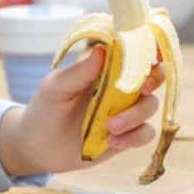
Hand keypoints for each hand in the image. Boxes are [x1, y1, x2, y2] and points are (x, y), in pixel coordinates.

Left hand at [0, 46, 161, 177]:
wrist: (38, 147)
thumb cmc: (45, 108)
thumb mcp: (56, 88)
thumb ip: (79, 72)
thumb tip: (101, 50)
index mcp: (105, 66)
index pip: (133, 50)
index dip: (149, 47)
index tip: (152, 52)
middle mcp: (120, 85)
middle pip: (154, 75)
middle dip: (154, 79)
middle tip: (142, 88)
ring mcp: (126, 109)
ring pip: (151, 105)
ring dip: (136, 115)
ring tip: (111, 127)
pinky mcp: (127, 134)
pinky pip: (145, 133)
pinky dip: (134, 136)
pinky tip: (112, 141)